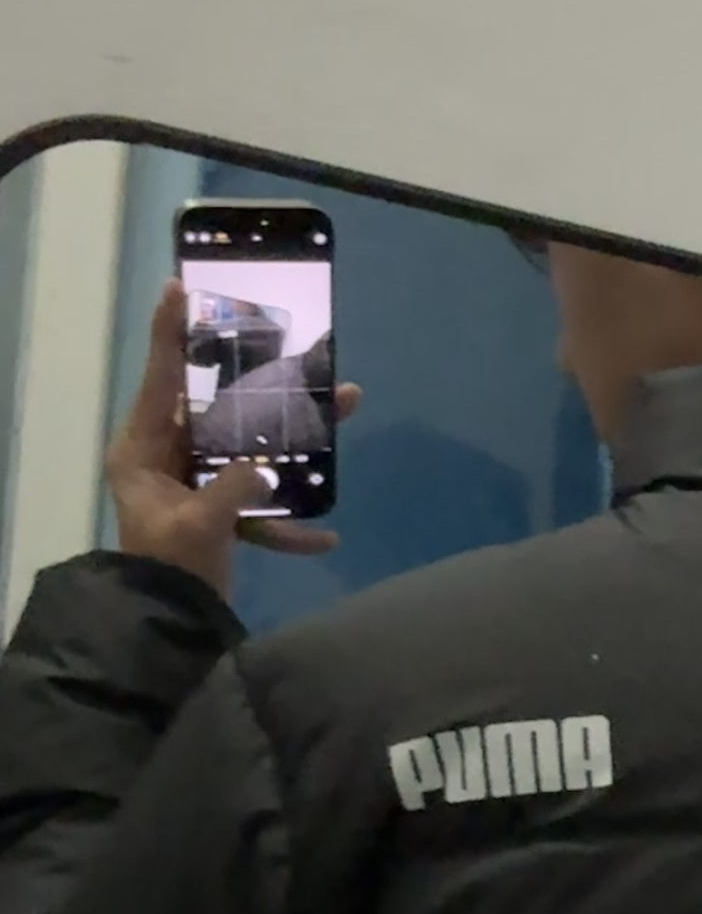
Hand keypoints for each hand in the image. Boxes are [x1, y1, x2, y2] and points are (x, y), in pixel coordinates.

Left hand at [105, 283, 362, 602]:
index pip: (161, 378)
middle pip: (220, 408)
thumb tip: (268, 468)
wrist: (171, 627)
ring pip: (251, 450)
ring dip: (297, 442)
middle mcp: (168, 456)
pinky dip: (291, 526)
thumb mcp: (199, 525)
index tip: (182, 287)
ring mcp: (198, 485)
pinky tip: (325, 538)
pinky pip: (262, 508)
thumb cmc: (170, 569)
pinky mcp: (222, 515)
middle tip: (302, 350)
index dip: (171, 332)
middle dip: (268, 386)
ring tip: (343, 407)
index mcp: (145, 448)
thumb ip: (234, 487)